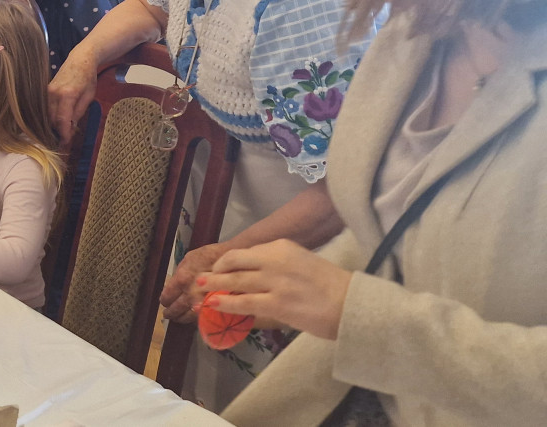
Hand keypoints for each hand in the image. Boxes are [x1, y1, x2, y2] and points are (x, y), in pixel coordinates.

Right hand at [47, 48, 97, 142]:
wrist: (80, 60)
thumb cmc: (87, 77)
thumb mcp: (89, 96)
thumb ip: (78, 112)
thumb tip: (70, 126)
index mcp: (67, 94)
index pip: (62, 120)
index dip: (64, 133)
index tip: (66, 142)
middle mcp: (53, 93)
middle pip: (52, 119)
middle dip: (58, 131)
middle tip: (66, 138)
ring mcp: (47, 91)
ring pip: (47, 114)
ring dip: (54, 124)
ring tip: (63, 130)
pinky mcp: (45, 90)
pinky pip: (46, 108)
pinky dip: (52, 116)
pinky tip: (59, 120)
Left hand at [161, 242, 233, 322]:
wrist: (238, 262)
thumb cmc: (214, 256)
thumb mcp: (191, 258)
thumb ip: (180, 271)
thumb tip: (171, 285)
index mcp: (182, 279)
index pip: (167, 297)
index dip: (164, 300)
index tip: (164, 302)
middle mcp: (191, 293)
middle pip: (175, 309)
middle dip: (171, 312)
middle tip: (168, 314)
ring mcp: (204, 303)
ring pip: (187, 317)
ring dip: (181, 318)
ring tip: (178, 318)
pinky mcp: (215, 310)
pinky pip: (202, 318)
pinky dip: (196, 319)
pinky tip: (194, 317)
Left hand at [198, 239, 352, 339]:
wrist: (353, 303)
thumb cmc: (331, 286)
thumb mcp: (302, 262)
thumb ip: (278, 264)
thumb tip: (254, 274)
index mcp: (282, 247)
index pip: (246, 252)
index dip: (229, 262)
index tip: (221, 269)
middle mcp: (275, 259)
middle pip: (234, 262)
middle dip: (215, 271)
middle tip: (201, 278)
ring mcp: (274, 282)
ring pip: (234, 282)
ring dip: (213, 286)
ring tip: (199, 291)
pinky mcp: (276, 303)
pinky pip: (242, 302)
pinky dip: (224, 303)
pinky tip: (213, 305)